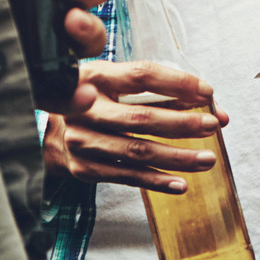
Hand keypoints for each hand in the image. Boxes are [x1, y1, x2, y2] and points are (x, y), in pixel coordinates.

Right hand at [47, 60, 227, 189]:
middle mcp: (85, 108)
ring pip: (136, 151)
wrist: (44, 131)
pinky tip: (181, 184)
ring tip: (207, 159)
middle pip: (140, 118)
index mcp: (96, 77)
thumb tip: (215, 108)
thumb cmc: (92, 101)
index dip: (177, 83)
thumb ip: (163, 92)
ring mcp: (82, 141)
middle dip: (182, 123)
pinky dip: (156, 181)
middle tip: (213, 125)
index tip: (207, 92)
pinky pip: (126, 176)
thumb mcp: (115, 83)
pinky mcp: (83, 168)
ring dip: (176, 157)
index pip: (141, 76)